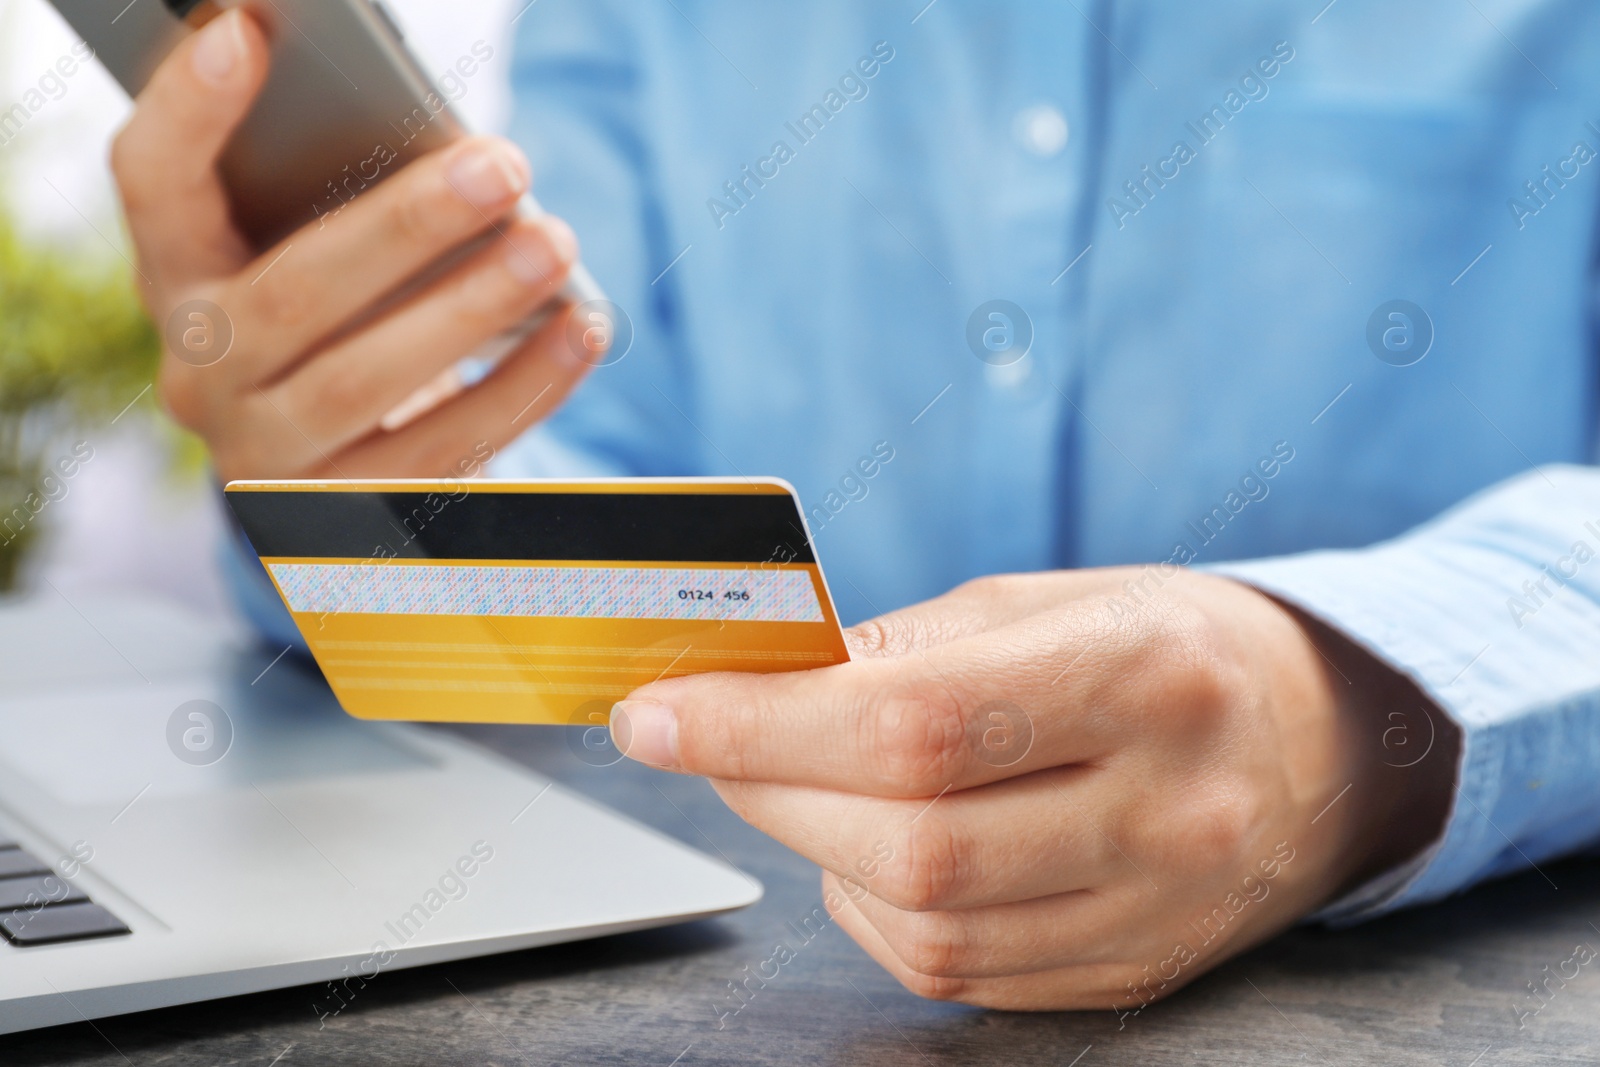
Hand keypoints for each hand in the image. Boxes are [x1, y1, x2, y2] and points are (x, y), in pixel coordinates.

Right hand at [111, 9, 592, 480]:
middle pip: (291, 295)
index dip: (190, 113)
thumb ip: (341, 205)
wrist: (345, 475)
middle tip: (502, 167)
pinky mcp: (350, 523)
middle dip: (404, 225)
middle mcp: (203, 377)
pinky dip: (524, 387)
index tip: (247, 34)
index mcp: (181, 284)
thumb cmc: (347, 331)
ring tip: (555, 245)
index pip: (155, 187)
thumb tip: (451, 153)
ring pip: (366, 382)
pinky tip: (581, 330)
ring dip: (473, 307)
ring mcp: (270, 461)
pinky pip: (443, 452)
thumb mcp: (316, 261)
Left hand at [609, 567, 1457, 1010]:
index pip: (917, 722)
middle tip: (703, 739)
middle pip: (911, 839)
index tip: (654, 712)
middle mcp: (1168, 807)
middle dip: (766, 788)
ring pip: (926, 924)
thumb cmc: (1166, 645)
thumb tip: (755, 684)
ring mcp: (1160, 909)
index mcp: (1148, 673)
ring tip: (800, 785)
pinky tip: (875, 853)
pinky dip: (880, 912)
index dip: (760, 725)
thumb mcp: (1049, 601)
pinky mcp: (1135, 972)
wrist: (1320, 742)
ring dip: (815, 852)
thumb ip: (904, 649)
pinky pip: (961, 974)